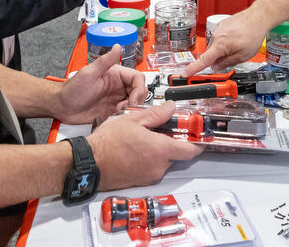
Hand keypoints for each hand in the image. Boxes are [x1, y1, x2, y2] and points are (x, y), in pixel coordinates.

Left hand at [55, 45, 145, 123]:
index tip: (133, 99)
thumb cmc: (72, 89)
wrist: (62, 107)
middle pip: (139, 91)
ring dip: (131, 109)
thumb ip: (105, 61)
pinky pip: (126, 113)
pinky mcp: (112, 111)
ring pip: (134, 103)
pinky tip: (116, 117)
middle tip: (126, 107)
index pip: (137, 78)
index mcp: (115, 75)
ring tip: (119, 112)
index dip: (139, 89)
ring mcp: (116, 99)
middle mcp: (118, 86)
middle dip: (136, 100)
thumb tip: (117, 46)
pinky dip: (125, 116)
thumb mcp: (89, 74)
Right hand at [87, 103, 201, 188]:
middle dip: (172, 141)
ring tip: (143, 136)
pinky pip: (151, 167)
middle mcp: (158, 166)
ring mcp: (149, 175)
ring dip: (158, 149)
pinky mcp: (140, 180)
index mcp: (161, 150)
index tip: (199, 134)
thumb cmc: (107, 143)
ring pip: (163, 161)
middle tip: (162, 128)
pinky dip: (148, 158)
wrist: (89, 164)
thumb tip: (171, 108)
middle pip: (176, 154)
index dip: (197, 142)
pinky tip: (135, 147)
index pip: (191, 150)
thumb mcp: (133, 119)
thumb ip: (156, 114)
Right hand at [183, 11, 268, 75]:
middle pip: (211, 54)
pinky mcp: (222, 25)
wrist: (258, 17)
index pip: (203, 61)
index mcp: (220, 45)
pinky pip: (219, 38)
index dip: (192, 69)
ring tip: (238, 46)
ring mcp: (218, 29)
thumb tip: (216, 67)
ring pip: (216, 46)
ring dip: (223, 50)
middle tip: (231, 59)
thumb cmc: (253, 34)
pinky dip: (225, 42)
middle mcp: (216, 36)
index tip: (184, 74)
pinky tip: (236, 40)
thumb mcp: (243, 56)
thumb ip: (227, 63)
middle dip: (217, 60)